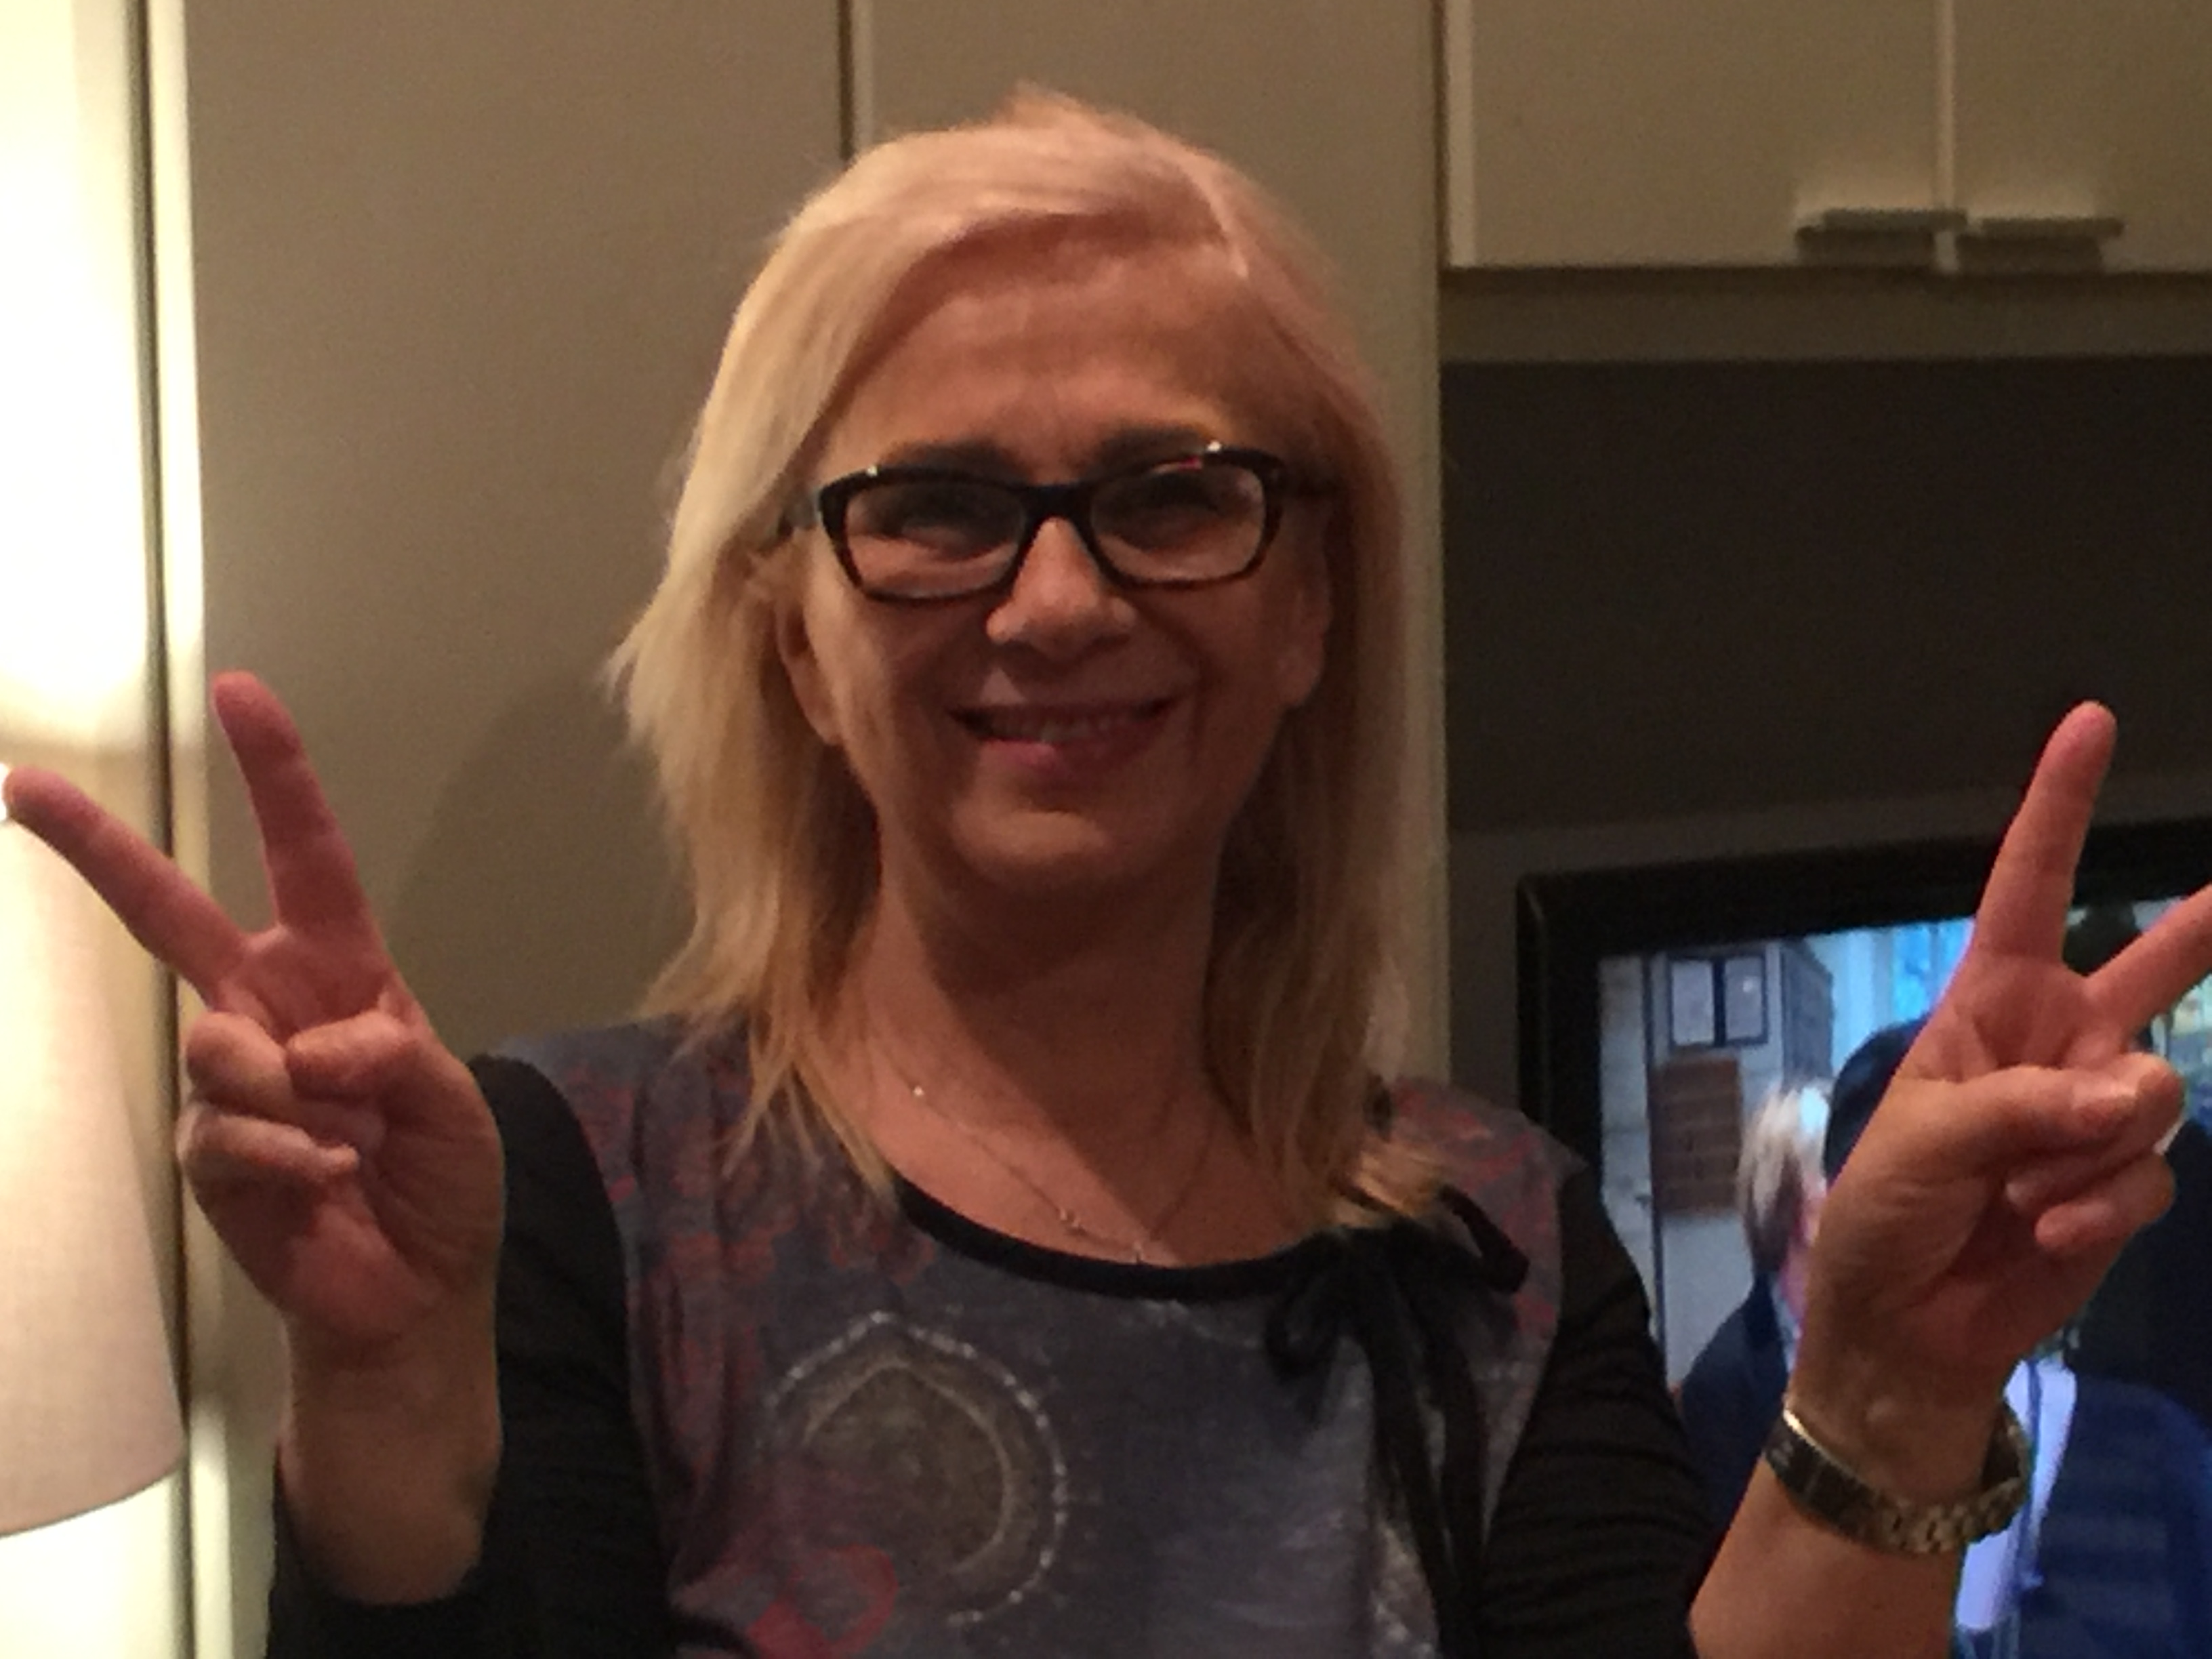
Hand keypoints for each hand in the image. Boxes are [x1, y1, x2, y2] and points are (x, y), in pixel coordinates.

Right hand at [3, 673, 502, 1368]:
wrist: (416, 1290)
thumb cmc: (443, 1185)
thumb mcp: (456, 1106)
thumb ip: (396, 1058)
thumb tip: (317, 1046)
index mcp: (343, 977)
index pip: (307, 861)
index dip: (277, 778)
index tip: (239, 694)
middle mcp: (273, 1011)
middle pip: (174, 913)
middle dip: (101, 849)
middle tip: (22, 783)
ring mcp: (234, 1080)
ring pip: (215, 1043)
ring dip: (288, 1093)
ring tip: (345, 1143)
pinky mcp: (209, 1150)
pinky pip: (226, 1129)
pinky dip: (288, 1158)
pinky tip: (325, 1184)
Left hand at [1801, 703, 2211, 1442]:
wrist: (1905, 1328)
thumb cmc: (1884, 1217)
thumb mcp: (1926, 1144)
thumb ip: (2028, 1109)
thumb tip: (2137, 1090)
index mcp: (1983, 1008)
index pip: (2025, 889)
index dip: (2057, 808)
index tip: (2086, 724)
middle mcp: (2050, 1045)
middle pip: (2146, 968)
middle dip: (2200, 926)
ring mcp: (2091, 1114)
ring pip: (2151, 1096)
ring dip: (2090, 1157)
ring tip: (2022, 1199)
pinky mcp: (2120, 1183)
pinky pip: (2146, 1177)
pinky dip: (2099, 1212)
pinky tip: (2046, 1236)